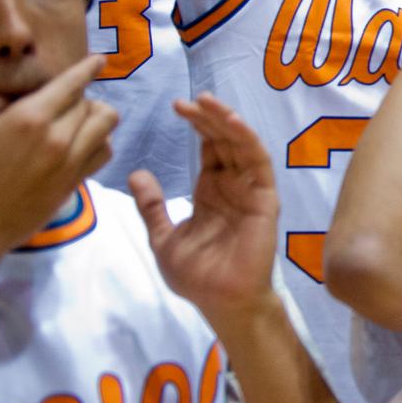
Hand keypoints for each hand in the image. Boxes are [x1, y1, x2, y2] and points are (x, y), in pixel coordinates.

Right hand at [0, 54, 112, 267]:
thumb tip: (4, 99)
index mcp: (28, 119)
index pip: (71, 84)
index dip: (87, 68)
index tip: (99, 60)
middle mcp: (57, 139)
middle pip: (90, 103)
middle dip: (78, 95)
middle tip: (61, 100)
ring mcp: (69, 165)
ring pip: (106, 127)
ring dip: (96, 116)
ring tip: (76, 118)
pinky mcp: (72, 186)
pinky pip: (104, 153)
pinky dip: (99, 141)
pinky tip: (80, 143)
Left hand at [132, 96, 281, 322]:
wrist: (220, 301)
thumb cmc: (197, 276)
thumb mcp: (163, 237)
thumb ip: (152, 206)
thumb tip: (137, 173)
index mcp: (211, 191)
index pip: (209, 148)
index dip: (197, 126)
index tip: (177, 107)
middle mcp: (232, 185)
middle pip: (224, 141)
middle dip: (208, 118)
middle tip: (188, 101)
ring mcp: (250, 190)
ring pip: (241, 145)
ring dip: (227, 121)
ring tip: (208, 102)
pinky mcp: (264, 198)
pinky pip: (259, 163)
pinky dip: (248, 140)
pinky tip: (233, 124)